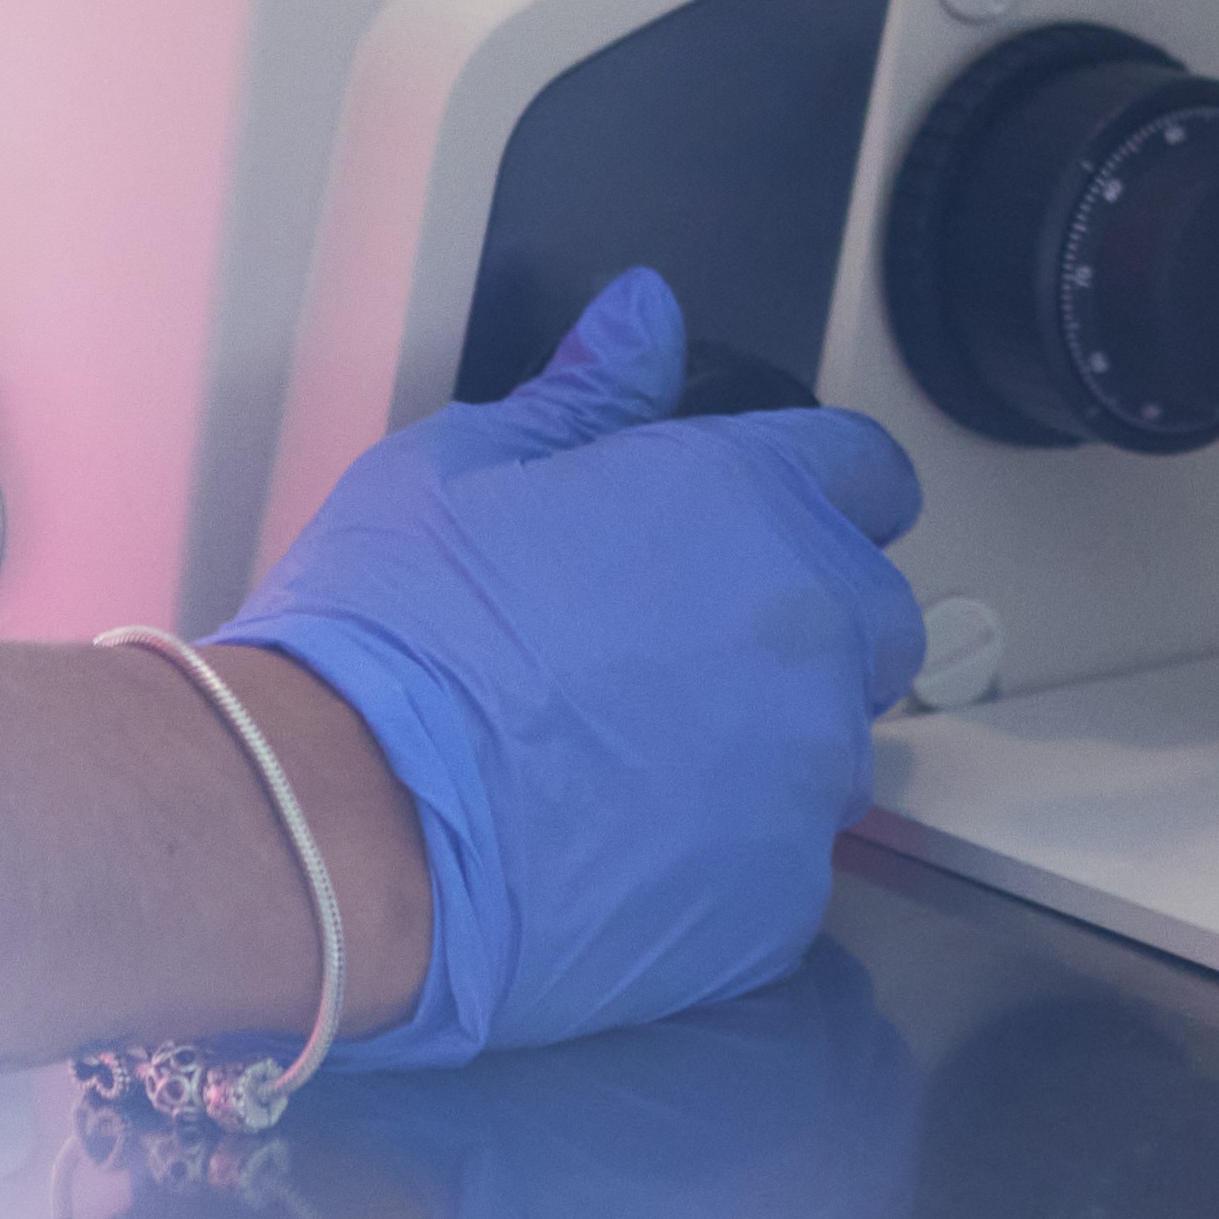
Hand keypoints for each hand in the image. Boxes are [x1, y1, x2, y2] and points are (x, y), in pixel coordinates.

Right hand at [221, 270, 927, 1066]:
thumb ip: (583, 395)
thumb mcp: (461, 468)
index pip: (866, 472)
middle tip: (677, 653)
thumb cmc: (395, 637)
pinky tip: (624, 855)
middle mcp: (809, 633)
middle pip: (874, 620)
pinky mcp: (775, 903)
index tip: (768, 520)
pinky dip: (726, 864)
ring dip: (767, 749)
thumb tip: (644, 314)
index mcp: (750, 501)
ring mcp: (803, 778)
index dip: (819, 490)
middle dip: (807, 626)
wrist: (345, 828)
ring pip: (832, 752)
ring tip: (635, 766)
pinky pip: (783, 870)